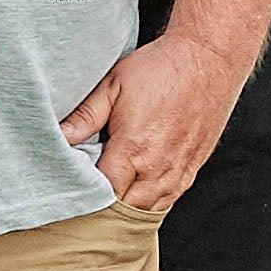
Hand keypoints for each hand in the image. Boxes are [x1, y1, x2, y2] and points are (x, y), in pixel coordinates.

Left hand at [65, 27, 253, 214]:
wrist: (208, 60)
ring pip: (149, 210)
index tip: (76, 189)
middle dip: (106, 208)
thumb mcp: (114, 84)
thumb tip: (61, 137)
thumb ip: (86, 115)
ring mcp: (178, 171)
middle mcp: (158, 167)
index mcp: (133, 149)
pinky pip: (168, 200)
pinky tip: (138, 193)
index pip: (104, 194)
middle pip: (125, 210)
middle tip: (90, 196)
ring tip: (112, 199)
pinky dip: (151, 202)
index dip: (87, 197)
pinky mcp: (192, 168)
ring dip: (129, 208)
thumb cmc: (161, 68)